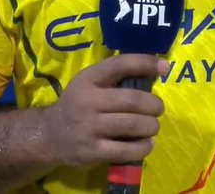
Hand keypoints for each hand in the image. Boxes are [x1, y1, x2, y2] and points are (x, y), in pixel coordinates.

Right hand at [42, 54, 167, 168]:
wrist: (50, 135)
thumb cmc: (79, 104)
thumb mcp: (90, 84)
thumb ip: (117, 77)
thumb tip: (159, 69)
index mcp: (88, 79)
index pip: (119, 65)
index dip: (144, 63)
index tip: (164, 67)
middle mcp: (87, 101)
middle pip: (131, 100)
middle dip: (153, 105)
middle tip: (158, 109)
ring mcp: (89, 128)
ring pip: (131, 125)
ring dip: (150, 126)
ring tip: (152, 126)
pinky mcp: (92, 151)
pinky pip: (125, 150)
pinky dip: (142, 147)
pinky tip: (146, 144)